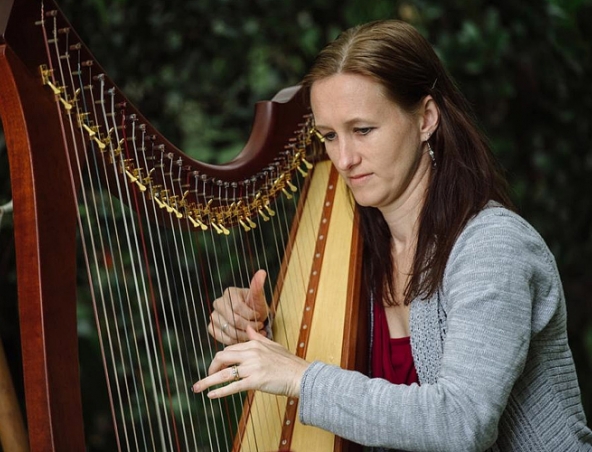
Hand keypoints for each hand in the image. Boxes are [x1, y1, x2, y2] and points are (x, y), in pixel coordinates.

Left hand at [192, 326, 308, 398]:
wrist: (301, 376)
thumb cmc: (289, 363)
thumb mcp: (273, 345)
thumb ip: (257, 337)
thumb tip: (247, 327)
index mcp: (254, 344)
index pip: (230, 349)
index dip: (221, 359)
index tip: (218, 368)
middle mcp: (251, 353)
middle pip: (222, 357)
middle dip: (211, 367)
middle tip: (207, 377)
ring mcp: (253, 367)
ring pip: (224, 373)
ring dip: (207, 381)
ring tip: (197, 388)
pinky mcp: (255, 381)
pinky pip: (233, 386)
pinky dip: (219, 392)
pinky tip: (210, 395)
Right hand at [208, 269, 268, 344]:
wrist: (251, 318)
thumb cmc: (255, 307)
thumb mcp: (259, 298)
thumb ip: (258, 287)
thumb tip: (262, 272)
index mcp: (229, 293)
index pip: (238, 308)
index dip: (251, 315)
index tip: (260, 317)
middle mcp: (218, 303)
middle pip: (233, 320)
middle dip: (249, 326)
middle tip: (259, 327)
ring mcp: (214, 315)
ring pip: (229, 331)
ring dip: (244, 334)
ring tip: (254, 332)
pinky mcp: (212, 327)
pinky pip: (223, 337)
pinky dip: (235, 340)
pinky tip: (244, 337)